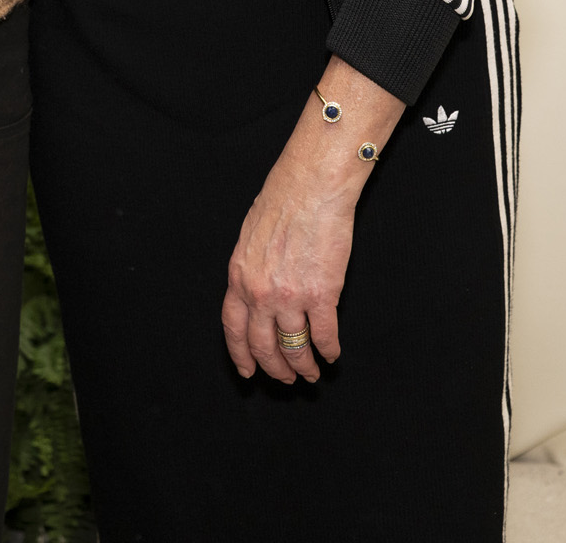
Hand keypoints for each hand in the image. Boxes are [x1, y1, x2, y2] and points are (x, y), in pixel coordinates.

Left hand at [222, 57, 403, 382]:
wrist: (312, 186)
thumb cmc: (283, 201)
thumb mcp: (250, 237)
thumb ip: (250, 270)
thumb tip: (255, 292)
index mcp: (239, 277)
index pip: (233, 329)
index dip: (241, 355)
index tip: (249, 372)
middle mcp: (261, 293)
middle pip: (264, 346)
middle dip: (275, 369)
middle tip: (287, 379)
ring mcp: (291, 296)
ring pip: (295, 348)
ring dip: (304, 366)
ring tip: (312, 373)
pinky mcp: (323, 294)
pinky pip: (324, 335)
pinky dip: (329, 350)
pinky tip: (333, 354)